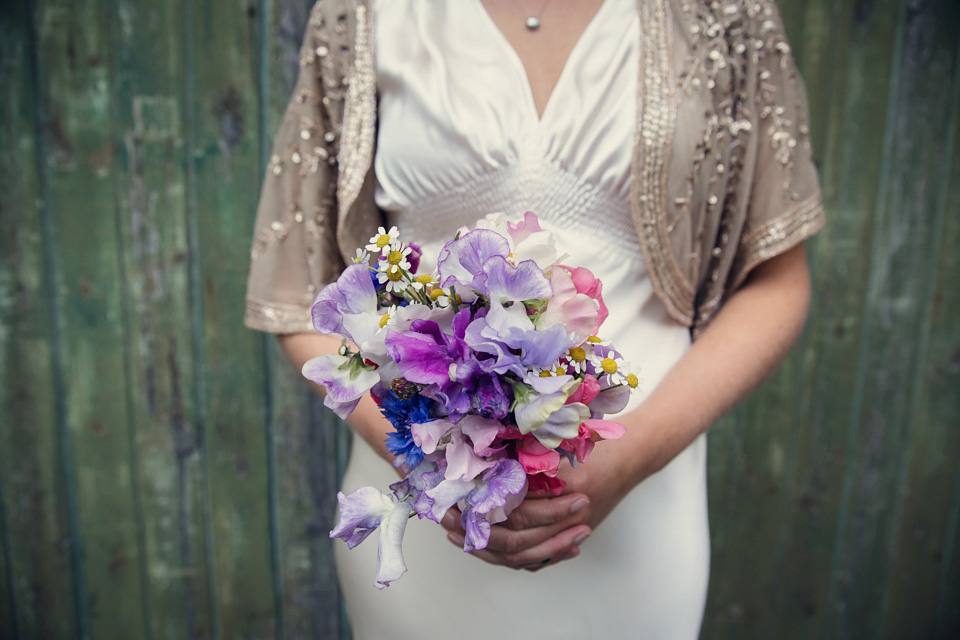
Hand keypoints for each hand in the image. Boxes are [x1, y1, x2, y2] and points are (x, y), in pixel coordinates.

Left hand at [440, 413, 653, 570]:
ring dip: (489, 549)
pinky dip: (513, 558)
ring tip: (460, 536)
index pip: (516, 511)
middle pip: (516, 540)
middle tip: (448, 520)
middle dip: (478, 533)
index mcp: (567, 489)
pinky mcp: (574, 534)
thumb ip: (530, 454)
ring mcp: (573, 529)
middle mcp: (570, 515)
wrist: (634, 452)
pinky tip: (491, 550)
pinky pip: (539, 557)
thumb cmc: (601, 440)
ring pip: (525, 555)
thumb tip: (486, 463)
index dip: (482, 508)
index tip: (457, 500)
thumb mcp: (563, 438)